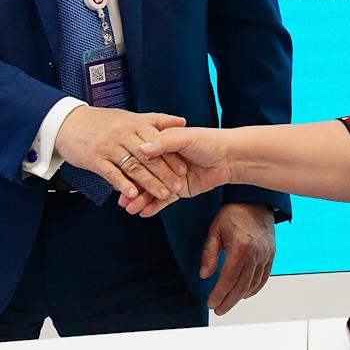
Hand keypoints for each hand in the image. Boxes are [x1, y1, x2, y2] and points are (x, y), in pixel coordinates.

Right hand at [54, 106, 187, 200]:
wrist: (68, 122)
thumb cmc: (102, 121)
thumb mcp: (131, 116)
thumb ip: (157, 120)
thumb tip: (183, 121)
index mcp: (135, 124)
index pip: (158, 141)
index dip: (171, 157)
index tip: (183, 170)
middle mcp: (123, 134)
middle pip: (148, 156)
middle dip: (164, 173)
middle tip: (176, 187)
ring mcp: (108, 146)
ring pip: (132, 166)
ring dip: (148, 182)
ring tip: (161, 194)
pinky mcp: (94, 158)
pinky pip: (110, 172)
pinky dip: (122, 184)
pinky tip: (132, 194)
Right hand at [119, 126, 233, 216]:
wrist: (231, 157)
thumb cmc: (208, 141)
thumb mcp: (184, 137)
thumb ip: (163, 143)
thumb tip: (140, 149)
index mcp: (162, 145)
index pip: (142, 159)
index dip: (130, 169)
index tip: (118, 178)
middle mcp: (164, 162)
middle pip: (144, 177)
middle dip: (132, 188)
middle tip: (121, 200)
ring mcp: (171, 177)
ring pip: (152, 190)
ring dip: (140, 200)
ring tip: (129, 208)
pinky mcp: (179, 191)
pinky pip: (164, 200)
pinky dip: (153, 206)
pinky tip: (143, 212)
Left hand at [201, 203, 275, 313]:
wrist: (255, 200)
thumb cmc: (233, 213)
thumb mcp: (215, 230)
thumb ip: (209, 253)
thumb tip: (204, 275)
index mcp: (241, 247)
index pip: (229, 279)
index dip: (219, 294)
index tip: (211, 303)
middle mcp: (256, 253)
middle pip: (242, 286)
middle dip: (229, 301)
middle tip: (219, 309)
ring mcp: (266, 254)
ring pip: (253, 284)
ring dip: (240, 297)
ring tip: (228, 302)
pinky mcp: (271, 254)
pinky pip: (264, 277)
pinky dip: (254, 288)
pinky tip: (245, 293)